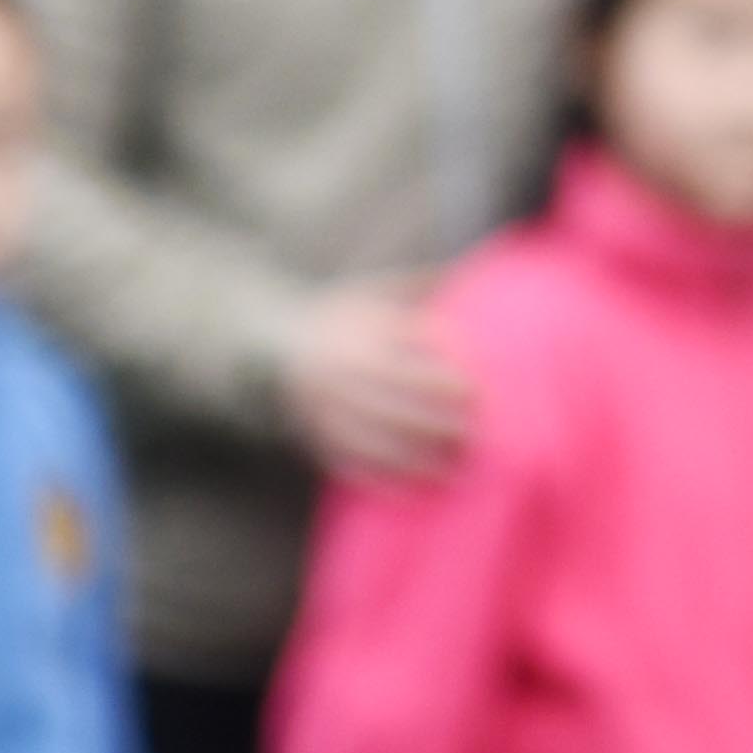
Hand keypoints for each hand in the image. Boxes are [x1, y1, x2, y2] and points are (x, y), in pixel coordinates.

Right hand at [281, 285, 477, 485]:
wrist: (275, 344)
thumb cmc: (343, 317)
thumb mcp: (373, 289)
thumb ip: (421, 282)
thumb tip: (477, 267)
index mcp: (357, 329)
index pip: (403, 346)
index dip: (437, 368)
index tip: (472, 384)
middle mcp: (339, 368)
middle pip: (391, 395)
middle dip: (433, 414)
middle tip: (472, 427)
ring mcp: (325, 406)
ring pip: (373, 434)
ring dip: (415, 454)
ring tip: (456, 465)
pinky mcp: (317, 434)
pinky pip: (351, 460)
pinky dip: (385, 476)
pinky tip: (418, 485)